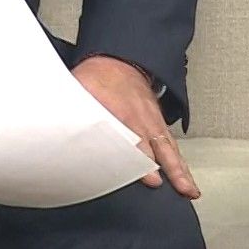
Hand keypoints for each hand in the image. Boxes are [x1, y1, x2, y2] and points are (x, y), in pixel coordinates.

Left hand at [73, 56, 200, 198]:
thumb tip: (57, 130)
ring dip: (181, 170)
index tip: (153, 180)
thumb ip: (75, 113)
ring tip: (190, 190)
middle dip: (173, 170)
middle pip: (161, 147)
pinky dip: (181, 161)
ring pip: (170, 148)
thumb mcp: (81, 90)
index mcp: (123, 112)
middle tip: (181, 189)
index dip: (144, 162)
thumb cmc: (98, 77)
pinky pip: (172, 144)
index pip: (136, 141)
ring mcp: (153, 120)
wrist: (119, 58)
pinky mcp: (158, 122)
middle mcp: (143, 118)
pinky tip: (185, 177)